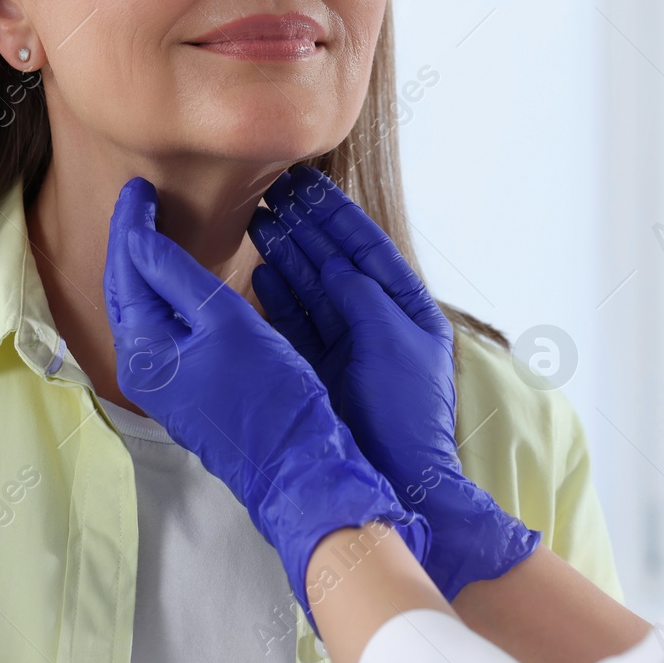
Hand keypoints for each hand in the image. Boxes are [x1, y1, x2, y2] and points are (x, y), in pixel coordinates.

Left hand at [103, 176, 429, 624]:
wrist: (300, 466)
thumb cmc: (270, 395)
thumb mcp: (226, 323)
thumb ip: (178, 278)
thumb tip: (138, 238)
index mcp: (144, 350)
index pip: (126, 270)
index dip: (131, 224)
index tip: (139, 187)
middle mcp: (143, 369)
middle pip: (126, 290)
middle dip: (131, 243)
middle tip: (142, 198)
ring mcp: (164, 383)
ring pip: (143, 309)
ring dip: (147, 267)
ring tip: (158, 227)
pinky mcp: (188, 390)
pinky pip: (164, 329)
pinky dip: (167, 294)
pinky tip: (185, 278)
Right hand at [248, 165, 539, 600]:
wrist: (399, 479)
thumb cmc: (407, 412)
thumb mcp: (394, 341)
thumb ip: (363, 296)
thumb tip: (334, 265)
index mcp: (407, 308)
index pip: (367, 247)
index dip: (335, 214)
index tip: (304, 183)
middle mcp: (376, 321)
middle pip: (334, 262)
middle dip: (303, 227)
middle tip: (268, 192)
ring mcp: (346, 346)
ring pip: (310, 288)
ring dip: (285, 255)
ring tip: (256, 221)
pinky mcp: (319, 369)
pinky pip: (295, 323)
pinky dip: (278, 297)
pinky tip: (259, 272)